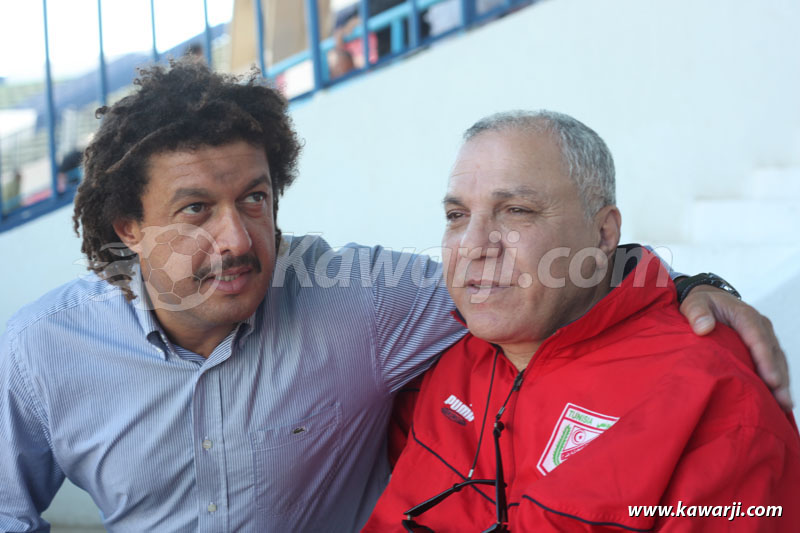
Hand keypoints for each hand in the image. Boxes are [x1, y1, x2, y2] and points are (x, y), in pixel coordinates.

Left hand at [679, 285, 791, 410]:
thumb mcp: (694, 303)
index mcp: (745, 316)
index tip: (771, 380)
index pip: (758, 339)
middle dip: (779, 378)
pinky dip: (778, 380)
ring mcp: (764, 336)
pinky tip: (779, 399)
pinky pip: (774, 363)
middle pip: (773, 353)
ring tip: (783, 406)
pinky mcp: (763, 346)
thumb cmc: (701, 303)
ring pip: (778, 360)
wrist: (709, 299)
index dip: (766, 360)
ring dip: (782, 382)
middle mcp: (760, 326)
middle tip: (782, 401)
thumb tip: (704, 327)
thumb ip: (697, 313)